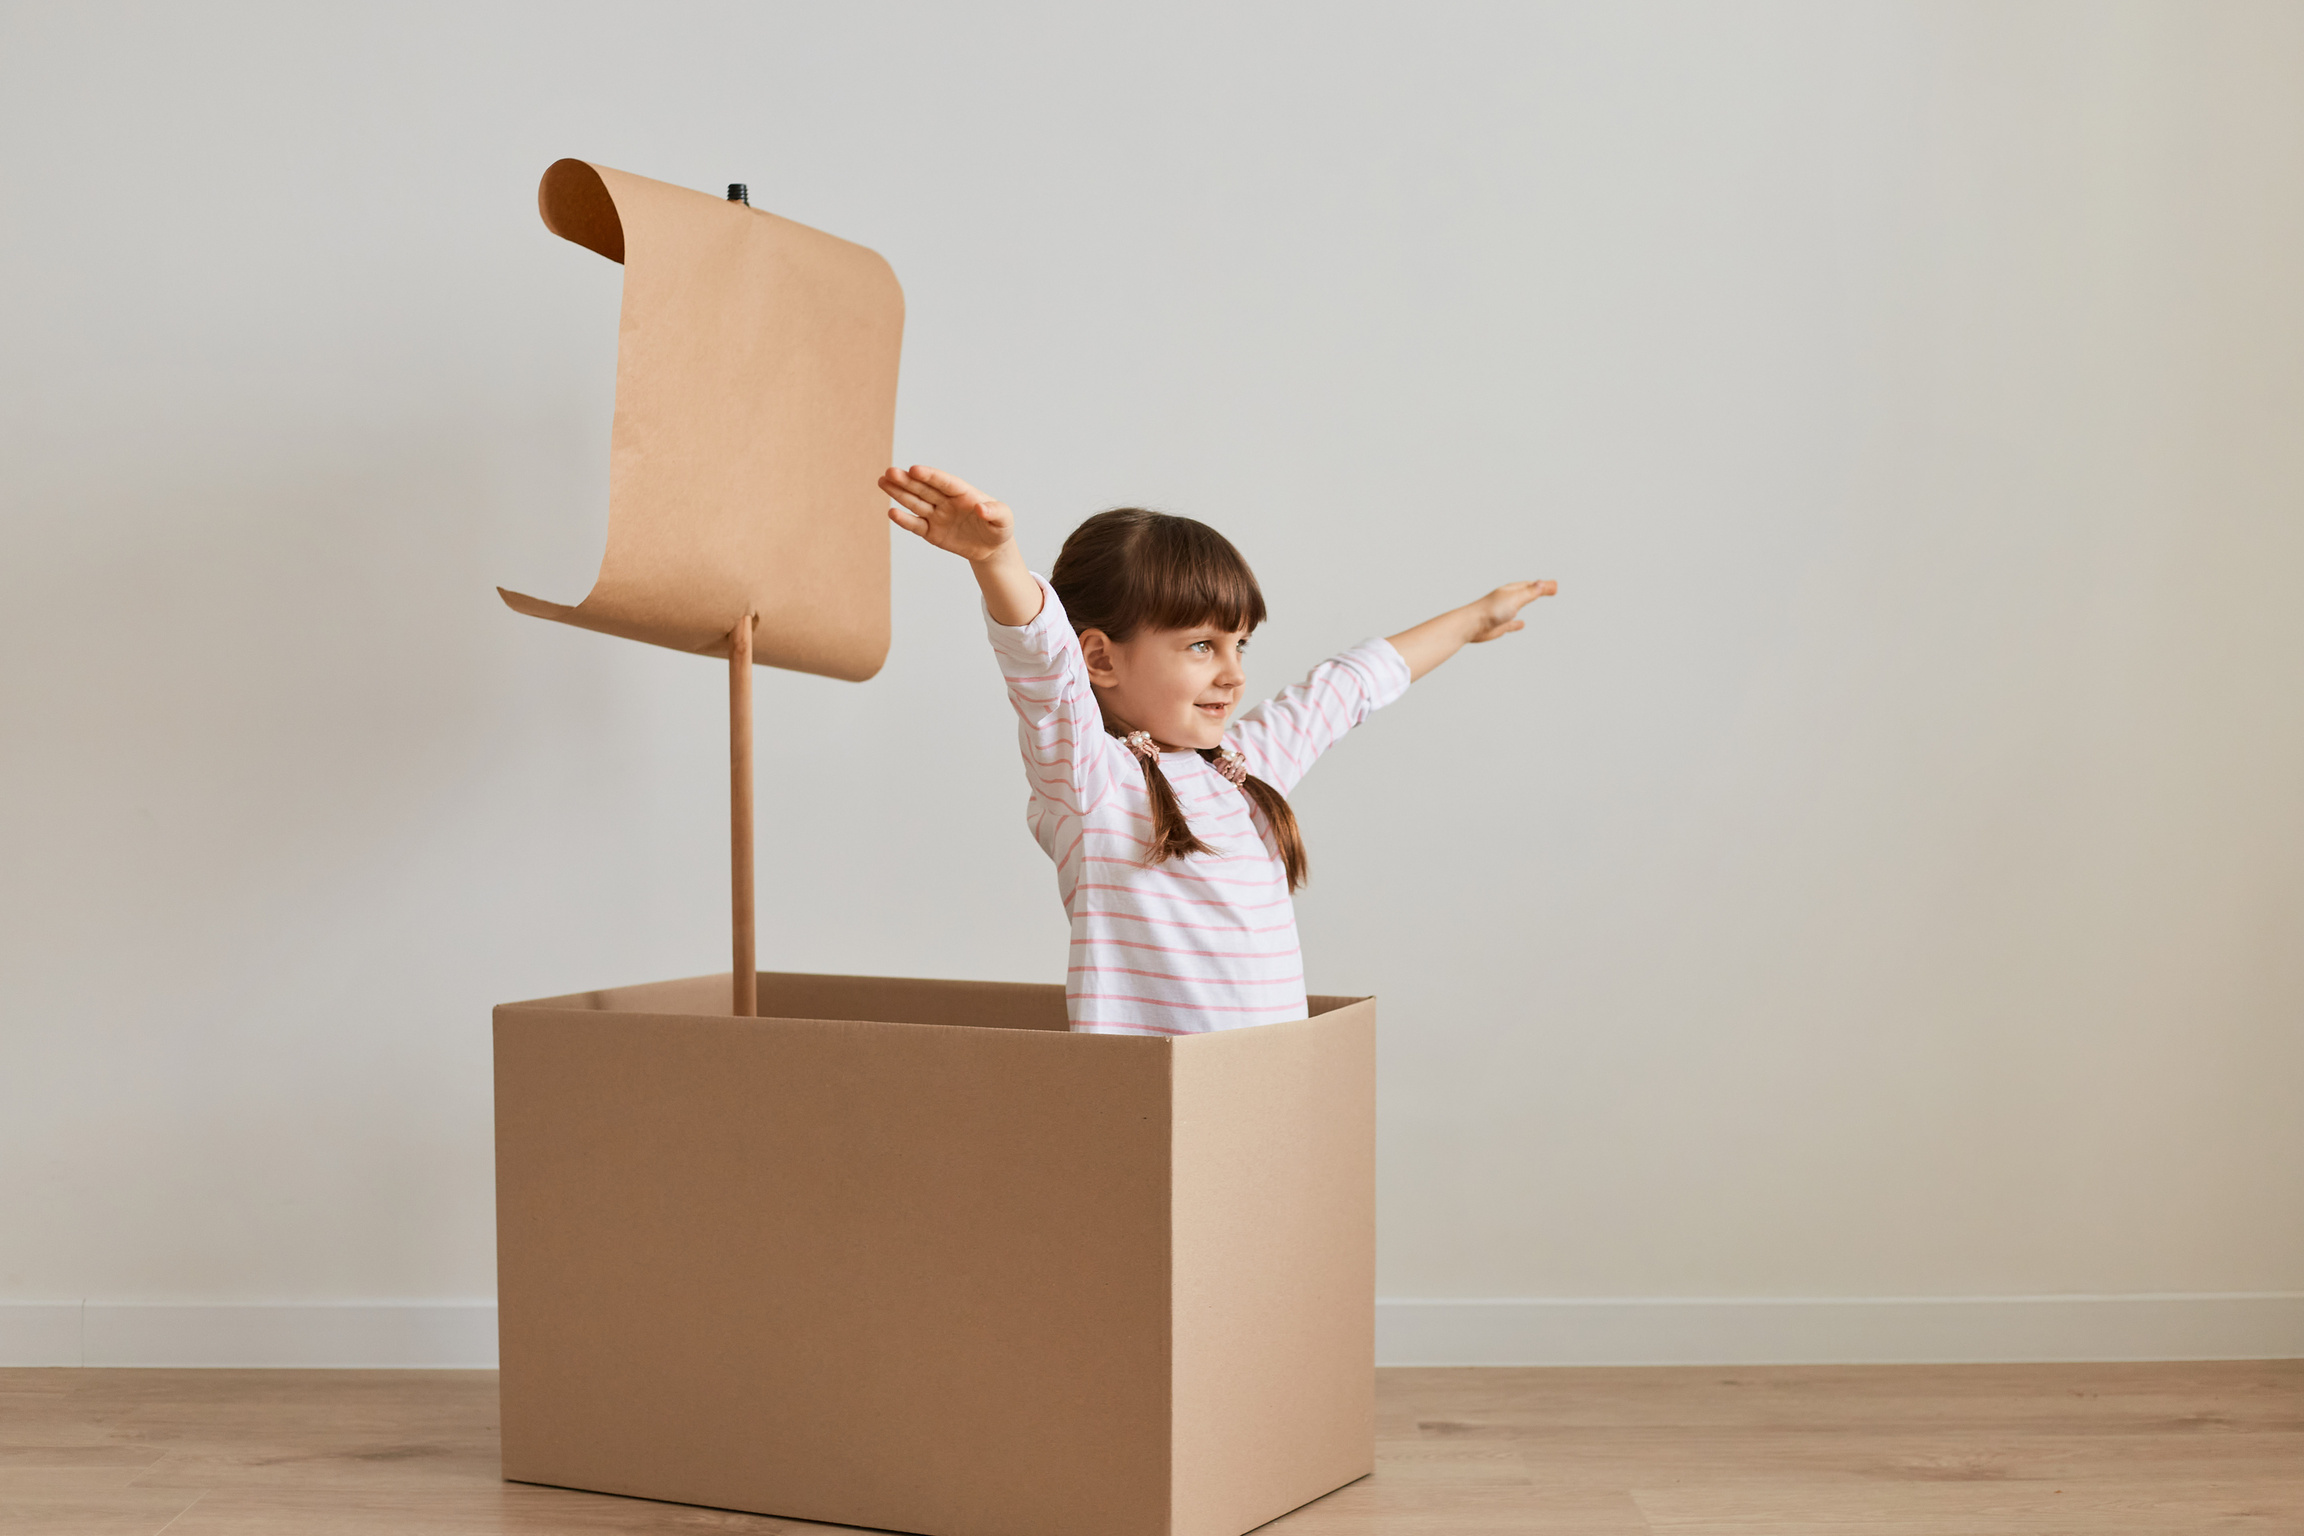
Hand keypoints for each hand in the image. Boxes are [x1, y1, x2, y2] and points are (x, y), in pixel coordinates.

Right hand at [881, 465, 1014, 563]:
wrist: (991, 548)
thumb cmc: (998, 528)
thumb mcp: (1005, 520)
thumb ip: (995, 512)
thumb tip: (982, 508)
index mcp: (963, 493)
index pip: (944, 482)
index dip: (930, 476)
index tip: (914, 469)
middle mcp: (946, 501)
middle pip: (924, 489)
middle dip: (907, 481)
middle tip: (890, 472)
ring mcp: (937, 515)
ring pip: (915, 502)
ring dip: (899, 493)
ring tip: (882, 482)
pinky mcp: (930, 532)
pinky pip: (916, 525)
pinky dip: (904, 520)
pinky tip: (892, 512)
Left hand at [1466, 580, 1556, 642]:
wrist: (1472, 625)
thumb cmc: (1492, 610)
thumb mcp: (1516, 599)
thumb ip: (1530, 593)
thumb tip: (1542, 582)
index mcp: (1510, 591)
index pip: (1531, 585)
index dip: (1543, 585)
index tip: (1555, 586)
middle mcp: (1506, 599)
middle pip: (1526, 592)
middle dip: (1538, 590)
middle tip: (1551, 589)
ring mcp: (1502, 612)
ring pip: (1518, 605)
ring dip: (1528, 601)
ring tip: (1536, 598)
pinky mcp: (1499, 626)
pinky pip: (1511, 623)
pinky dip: (1518, 623)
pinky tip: (1522, 624)